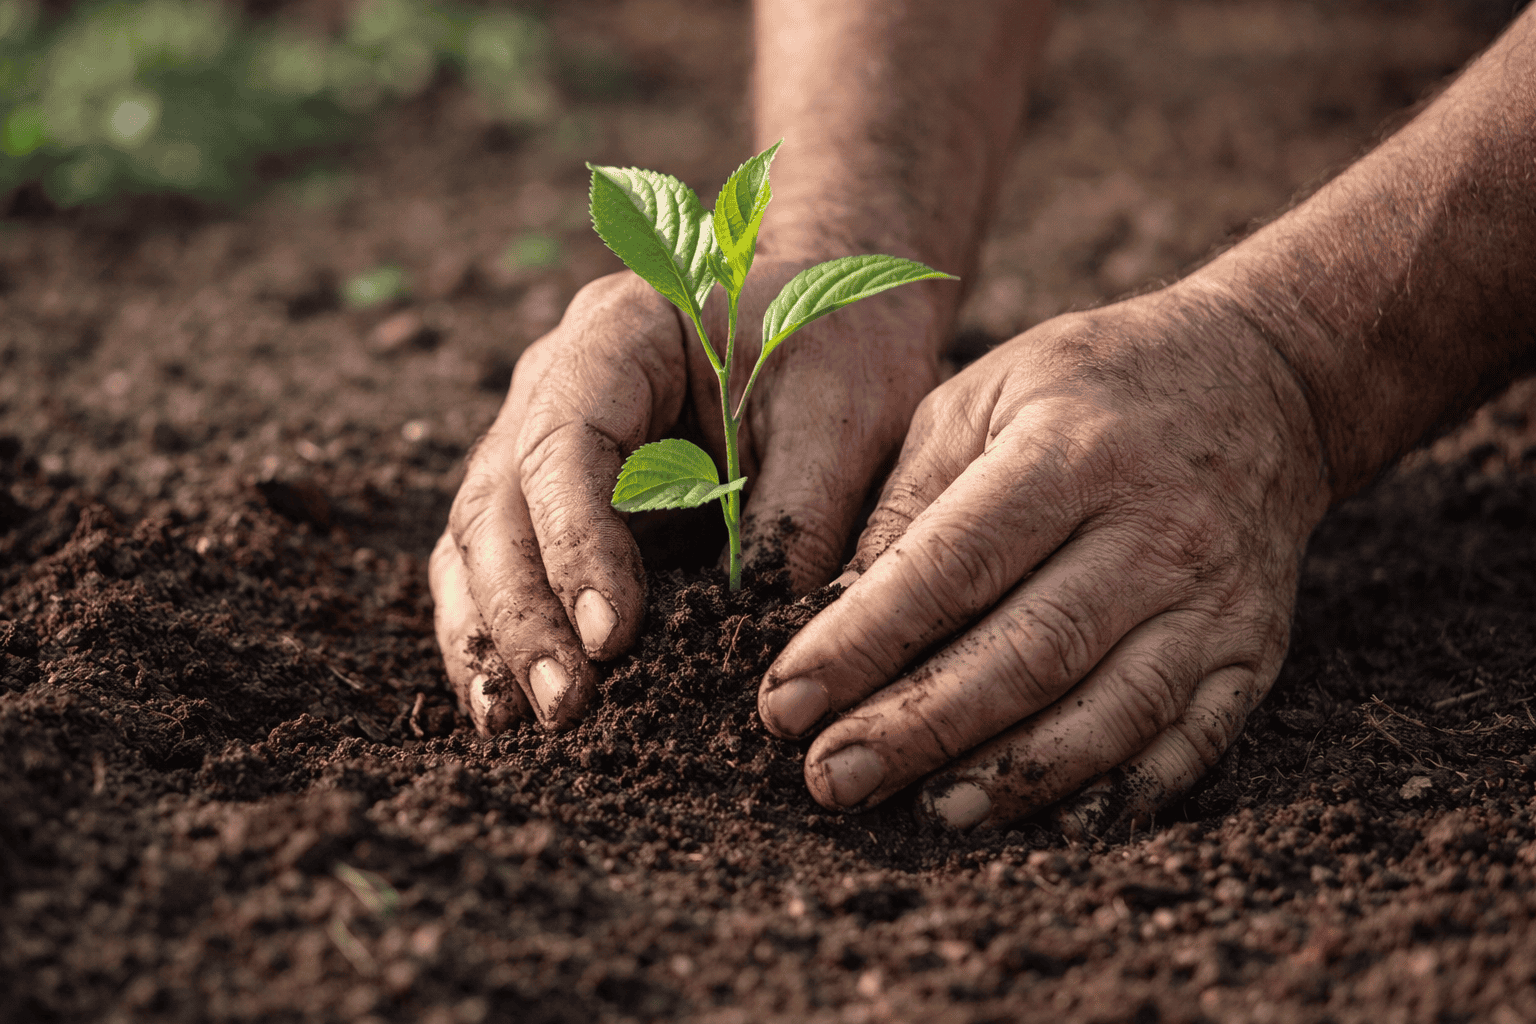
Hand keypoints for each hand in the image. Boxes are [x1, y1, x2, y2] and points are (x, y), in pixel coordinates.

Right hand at [430, 264, 948, 733]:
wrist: (834, 306)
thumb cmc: (842, 342)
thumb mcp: (843, 414)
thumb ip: (801, 516)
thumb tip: (761, 648)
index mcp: (617, 336)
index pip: (564, 443)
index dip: (576, 543)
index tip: (612, 636)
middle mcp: (553, 387)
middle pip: (497, 503)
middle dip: (523, 613)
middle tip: (564, 707)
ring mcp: (542, 447)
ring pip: (477, 545)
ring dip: (494, 637)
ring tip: (514, 726)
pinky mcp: (558, 505)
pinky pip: (503, 572)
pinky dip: (502, 638)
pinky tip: (513, 710)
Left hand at [757, 281, 1329, 833]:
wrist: (1264, 382)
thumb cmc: (1090, 388)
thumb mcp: (981, 398)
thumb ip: (908, 502)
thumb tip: (832, 615)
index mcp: (1068, 453)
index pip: (951, 564)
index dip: (864, 641)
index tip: (786, 703)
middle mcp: (1151, 529)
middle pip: (1027, 651)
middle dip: (919, 728)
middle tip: (832, 777)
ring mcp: (1212, 598)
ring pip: (1111, 709)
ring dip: (1015, 775)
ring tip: (929, 813)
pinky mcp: (1251, 648)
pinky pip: (1193, 739)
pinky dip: (1125, 793)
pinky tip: (1055, 824)